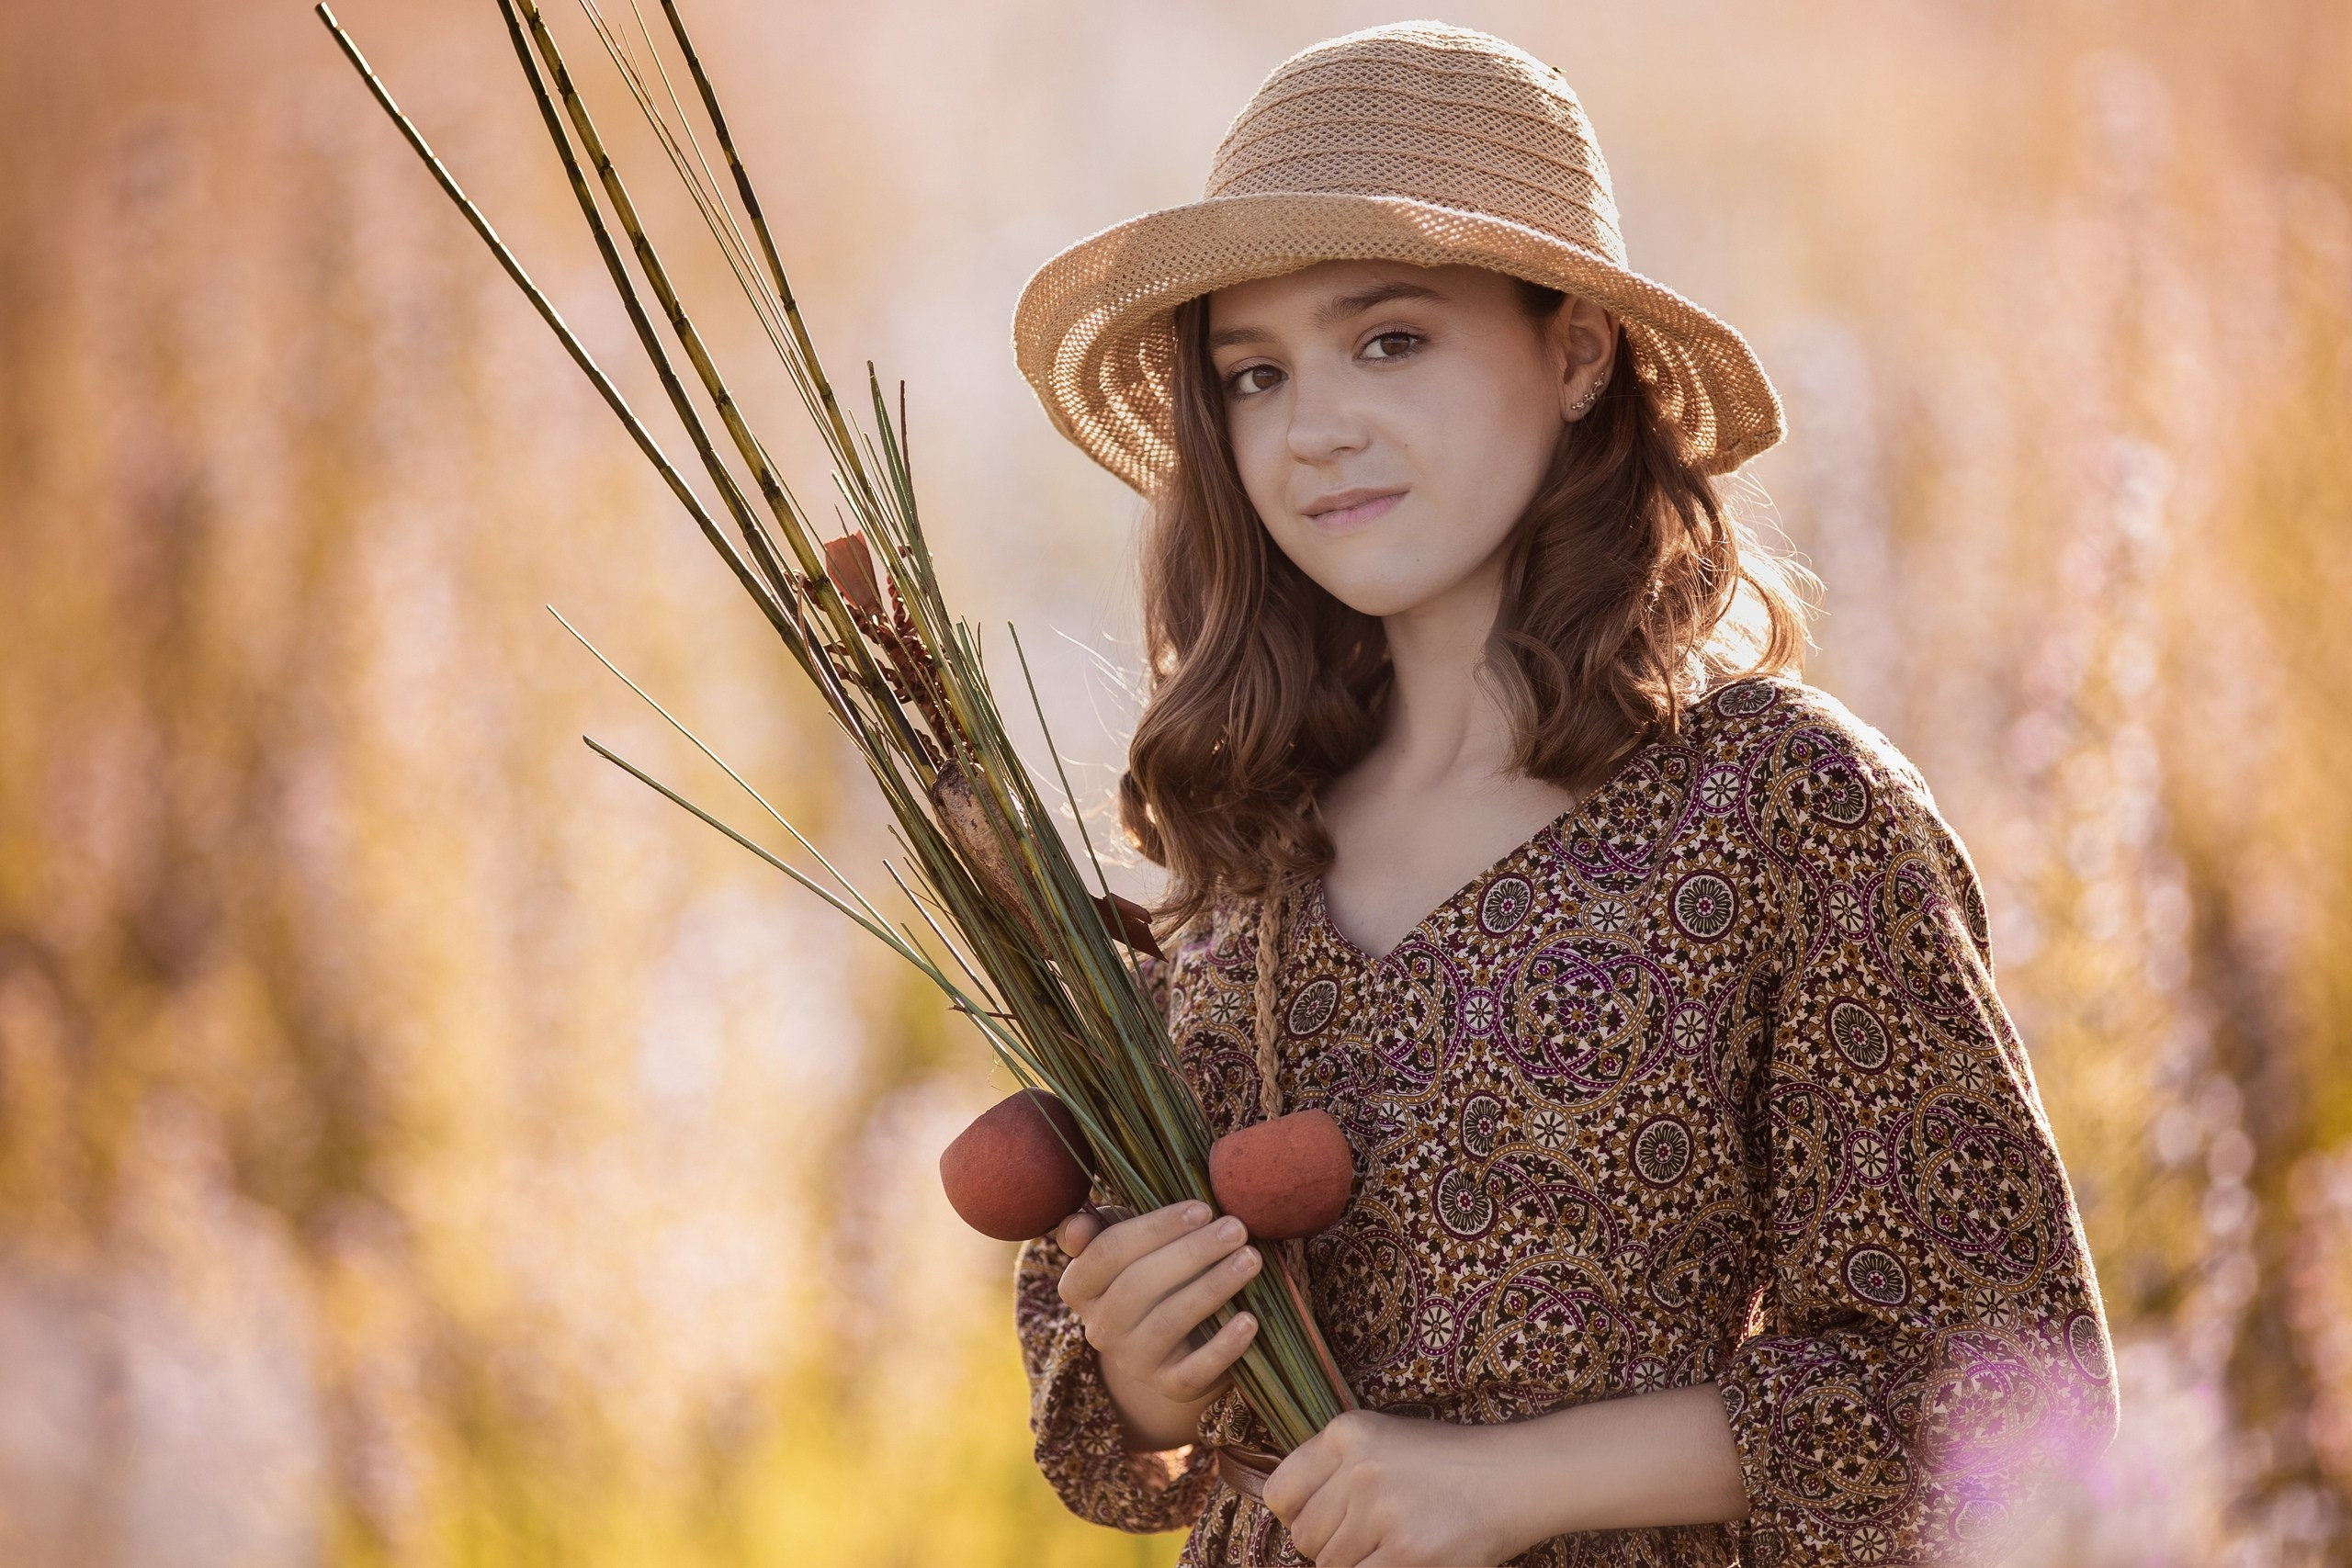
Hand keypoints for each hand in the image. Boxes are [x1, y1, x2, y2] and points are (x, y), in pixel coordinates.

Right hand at [1053, 1200, 1262, 1451]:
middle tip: (1236, 1229)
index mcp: (1079, 1287)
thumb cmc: (1152, 1273)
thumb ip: (1101, 1227)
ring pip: (1168, 1323)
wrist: (1172, 1343)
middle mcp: (1099, 1328)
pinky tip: (1249, 1320)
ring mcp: (1133, 1361)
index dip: (1155, 1228)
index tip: (1202, 1209)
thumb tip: (1076, 1226)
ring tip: (1250, 1259)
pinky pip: (1194, 1372)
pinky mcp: (1170, 1387)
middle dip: (1192, 1252)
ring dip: (1212, 1288)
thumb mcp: (1126, 1246)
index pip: (1108, 1251)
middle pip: (1139, 1285)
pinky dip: (1223, 1347)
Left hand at [1262, 1408, 1518, 1566]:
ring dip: (1356, 1566)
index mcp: (1346, 1432)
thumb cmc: (1445, 1464)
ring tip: (1393, 1546)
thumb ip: (1334, 1472)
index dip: (1296, 1517)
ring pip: (1329, 1566)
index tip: (1322, 1523)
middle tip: (1370, 1540)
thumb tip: (1291, 1522)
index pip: (1280, 1493)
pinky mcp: (1407, 1551)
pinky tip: (1403, 1559)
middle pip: (1304, 1537)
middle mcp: (1358, 1467)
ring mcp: (1382, 1510)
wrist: (1513, 1478)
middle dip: (1330, 1548)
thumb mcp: (1383, 1442)